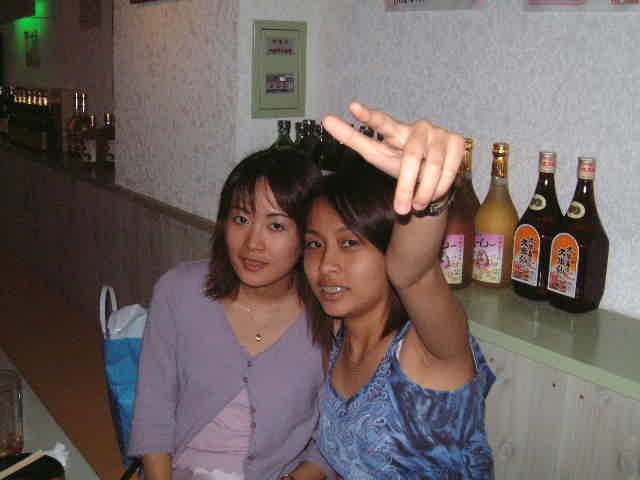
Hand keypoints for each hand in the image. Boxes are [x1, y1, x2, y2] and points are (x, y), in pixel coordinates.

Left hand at [322, 102, 463, 214]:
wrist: (431, 178)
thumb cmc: (400, 164)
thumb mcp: (376, 155)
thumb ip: (353, 138)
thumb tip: (326, 119)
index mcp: (395, 131)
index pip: (381, 122)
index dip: (369, 116)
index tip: (353, 108)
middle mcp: (418, 128)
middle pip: (410, 157)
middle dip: (405, 186)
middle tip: (401, 209)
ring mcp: (439, 133)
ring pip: (431, 166)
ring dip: (423, 191)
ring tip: (417, 206)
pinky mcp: (457, 142)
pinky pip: (449, 169)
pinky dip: (440, 187)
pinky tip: (433, 195)